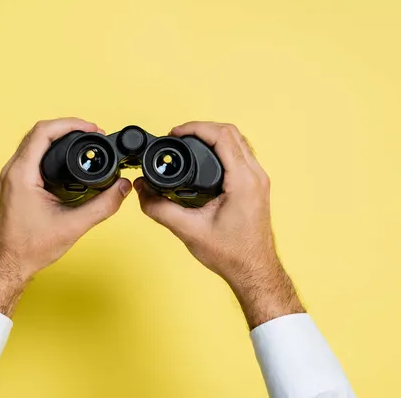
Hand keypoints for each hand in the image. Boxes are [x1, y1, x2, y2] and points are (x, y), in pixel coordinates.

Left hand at [0, 118, 131, 315]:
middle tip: (92, 133)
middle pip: (40, 132)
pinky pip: (34, 156)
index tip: (92, 128)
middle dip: (68, 128)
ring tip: (84, 141)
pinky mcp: (17, 183)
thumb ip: (103, 205)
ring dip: (60, 138)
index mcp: (22, 174)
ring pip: (36, 143)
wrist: (9, 264)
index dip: (71, 124)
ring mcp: (13, 176)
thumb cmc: (30, 248)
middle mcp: (14, 170)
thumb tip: (123, 188)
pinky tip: (69, 160)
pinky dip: (53, 151)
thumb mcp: (73, 226)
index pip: (43, 132)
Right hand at [134, 121, 303, 327]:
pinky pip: (241, 154)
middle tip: (178, 136)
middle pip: (231, 132)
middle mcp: (256, 176)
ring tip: (188, 143)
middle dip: (202, 128)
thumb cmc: (231, 254)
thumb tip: (141, 191)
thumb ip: (160, 208)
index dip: (195, 128)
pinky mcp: (256, 185)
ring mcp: (259, 180)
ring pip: (238, 141)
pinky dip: (222, 148)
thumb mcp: (188, 231)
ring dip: (213, 136)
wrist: (253, 270)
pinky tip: (205, 158)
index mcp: (243, 181)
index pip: (222, 136)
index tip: (175, 133)